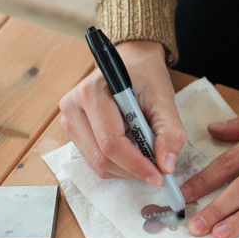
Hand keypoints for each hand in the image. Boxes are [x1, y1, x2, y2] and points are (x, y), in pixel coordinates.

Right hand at [59, 40, 185, 183]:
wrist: (132, 61)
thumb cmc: (146, 76)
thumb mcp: (164, 99)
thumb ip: (169, 132)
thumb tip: (166, 166)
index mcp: (92, 92)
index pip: (111, 142)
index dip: (136, 164)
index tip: (160, 176)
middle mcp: (73, 106)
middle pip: (102, 157)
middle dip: (133, 170)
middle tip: (158, 171)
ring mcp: (69, 119)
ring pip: (96, 163)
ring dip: (125, 169)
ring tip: (147, 156)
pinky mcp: (73, 129)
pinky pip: (93, 159)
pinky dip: (117, 164)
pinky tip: (132, 151)